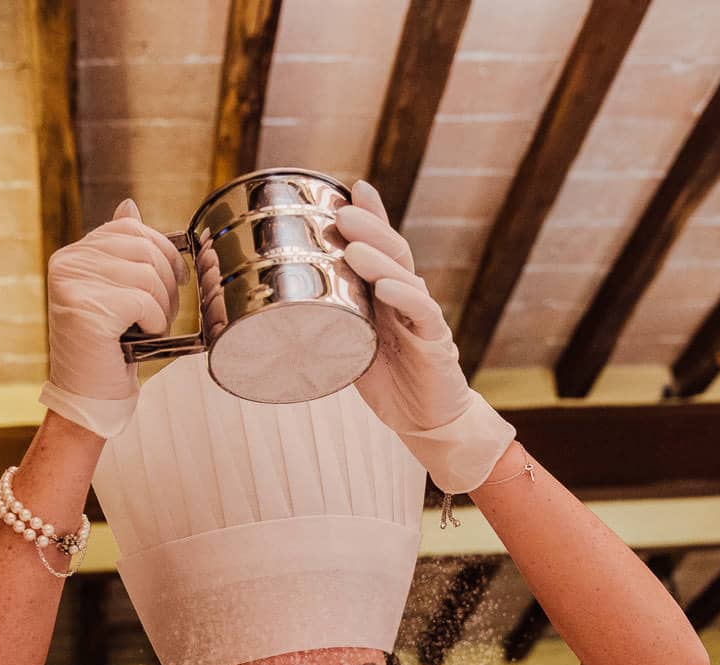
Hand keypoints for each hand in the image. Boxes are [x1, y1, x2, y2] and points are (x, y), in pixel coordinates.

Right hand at [42, 200, 185, 437]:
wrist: (89, 397)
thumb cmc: (110, 348)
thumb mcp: (118, 292)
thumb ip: (121, 252)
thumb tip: (129, 205)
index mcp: (73, 255)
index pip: (130, 227)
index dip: (163, 250)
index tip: (176, 278)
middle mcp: (68, 263)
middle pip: (143, 248)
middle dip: (167, 281)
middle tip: (163, 312)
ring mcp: (73, 285)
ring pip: (147, 275)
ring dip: (162, 306)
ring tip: (150, 327)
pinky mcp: (86, 309)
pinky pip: (143, 301)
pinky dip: (155, 321)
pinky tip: (142, 336)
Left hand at [335, 180, 513, 492]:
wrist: (425, 421)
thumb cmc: (388, 382)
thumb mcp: (351, 346)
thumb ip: (330, 324)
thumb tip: (283, 309)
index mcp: (387, 295)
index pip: (380, 247)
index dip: (370, 216)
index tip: (350, 189)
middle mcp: (407, 298)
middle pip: (392, 251)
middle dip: (369, 228)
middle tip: (344, 212)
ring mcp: (423, 317)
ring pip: (405, 277)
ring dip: (379, 259)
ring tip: (353, 245)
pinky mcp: (436, 342)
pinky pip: (422, 314)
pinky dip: (404, 298)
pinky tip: (386, 287)